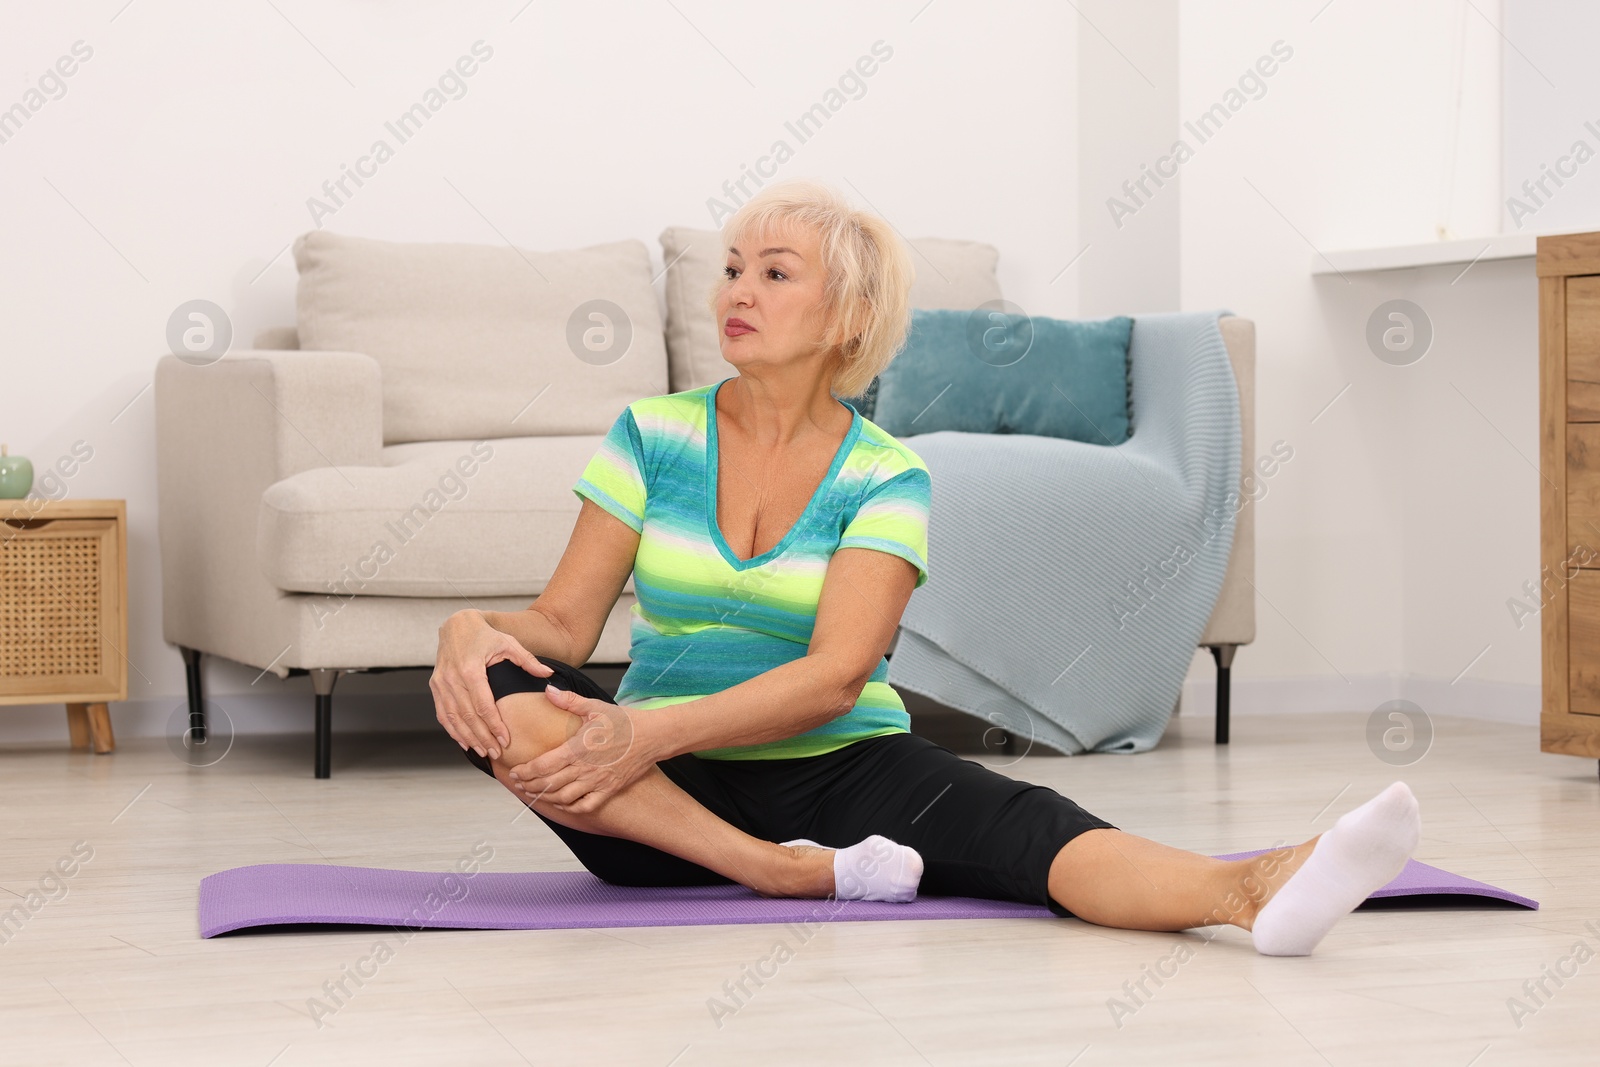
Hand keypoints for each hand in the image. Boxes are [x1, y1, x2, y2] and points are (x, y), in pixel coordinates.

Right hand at [430, 609, 551, 758]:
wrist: (457, 625)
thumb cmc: (485, 635)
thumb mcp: (508, 643)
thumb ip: (528, 661)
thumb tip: (549, 675)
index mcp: (471, 668)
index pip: (482, 705)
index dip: (493, 725)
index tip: (505, 740)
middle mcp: (452, 677)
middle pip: (467, 716)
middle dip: (482, 737)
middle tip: (496, 753)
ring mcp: (441, 683)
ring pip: (453, 718)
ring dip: (468, 737)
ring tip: (483, 752)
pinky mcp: (435, 686)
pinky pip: (442, 713)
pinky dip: (452, 730)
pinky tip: (465, 742)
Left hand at [508, 686, 653, 814]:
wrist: (652, 737)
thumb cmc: (623, 722)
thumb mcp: (595, 708)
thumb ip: (568, 700)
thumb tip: (547, 689)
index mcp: (578, 748)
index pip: (543, 765)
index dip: (525, 772)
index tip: (515, 772)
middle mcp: (585, 768)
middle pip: (548, 784)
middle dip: (529, 786)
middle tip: (519, 784)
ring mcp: (597, 782)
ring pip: (563, 797)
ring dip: (545, 797)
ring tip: (534, 793)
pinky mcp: (609, 790)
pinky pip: (584, 805)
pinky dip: (569, 807)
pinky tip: (561, 802)